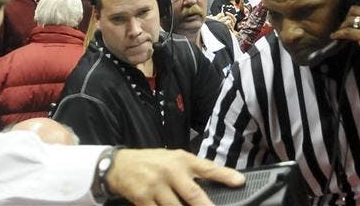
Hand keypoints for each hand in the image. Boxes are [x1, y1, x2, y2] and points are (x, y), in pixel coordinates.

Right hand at [106, 148, 243, 205]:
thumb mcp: (174, 159)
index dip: (225, 175)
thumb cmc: (152, 162)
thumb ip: (192, 170)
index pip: (208, 167)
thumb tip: (213, 183)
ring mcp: (156, 186)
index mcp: (182, 160)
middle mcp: (170, 171)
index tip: (239, 182)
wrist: (120, 165)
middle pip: (194, 194)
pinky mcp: (143, 199)